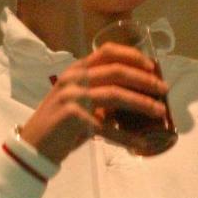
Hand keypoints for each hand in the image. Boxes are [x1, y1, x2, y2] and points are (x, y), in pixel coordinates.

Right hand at [20, 42, 167, 164]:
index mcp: (76, 70)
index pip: (107, 51)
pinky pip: (107, 127)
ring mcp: (73, 96)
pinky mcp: (74, 117)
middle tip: (163, 89)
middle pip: (117, 71)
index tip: (152, 66)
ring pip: (116, 95)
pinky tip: (141, 142)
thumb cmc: (60, 125)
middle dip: (145, 80)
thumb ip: (102, 95)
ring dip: (142, 104)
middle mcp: (74, 78)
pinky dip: (126, 136)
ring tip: (159, 112)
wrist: (34, 146)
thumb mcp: (79, 101)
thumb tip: (136, 97)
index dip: (132, 56)